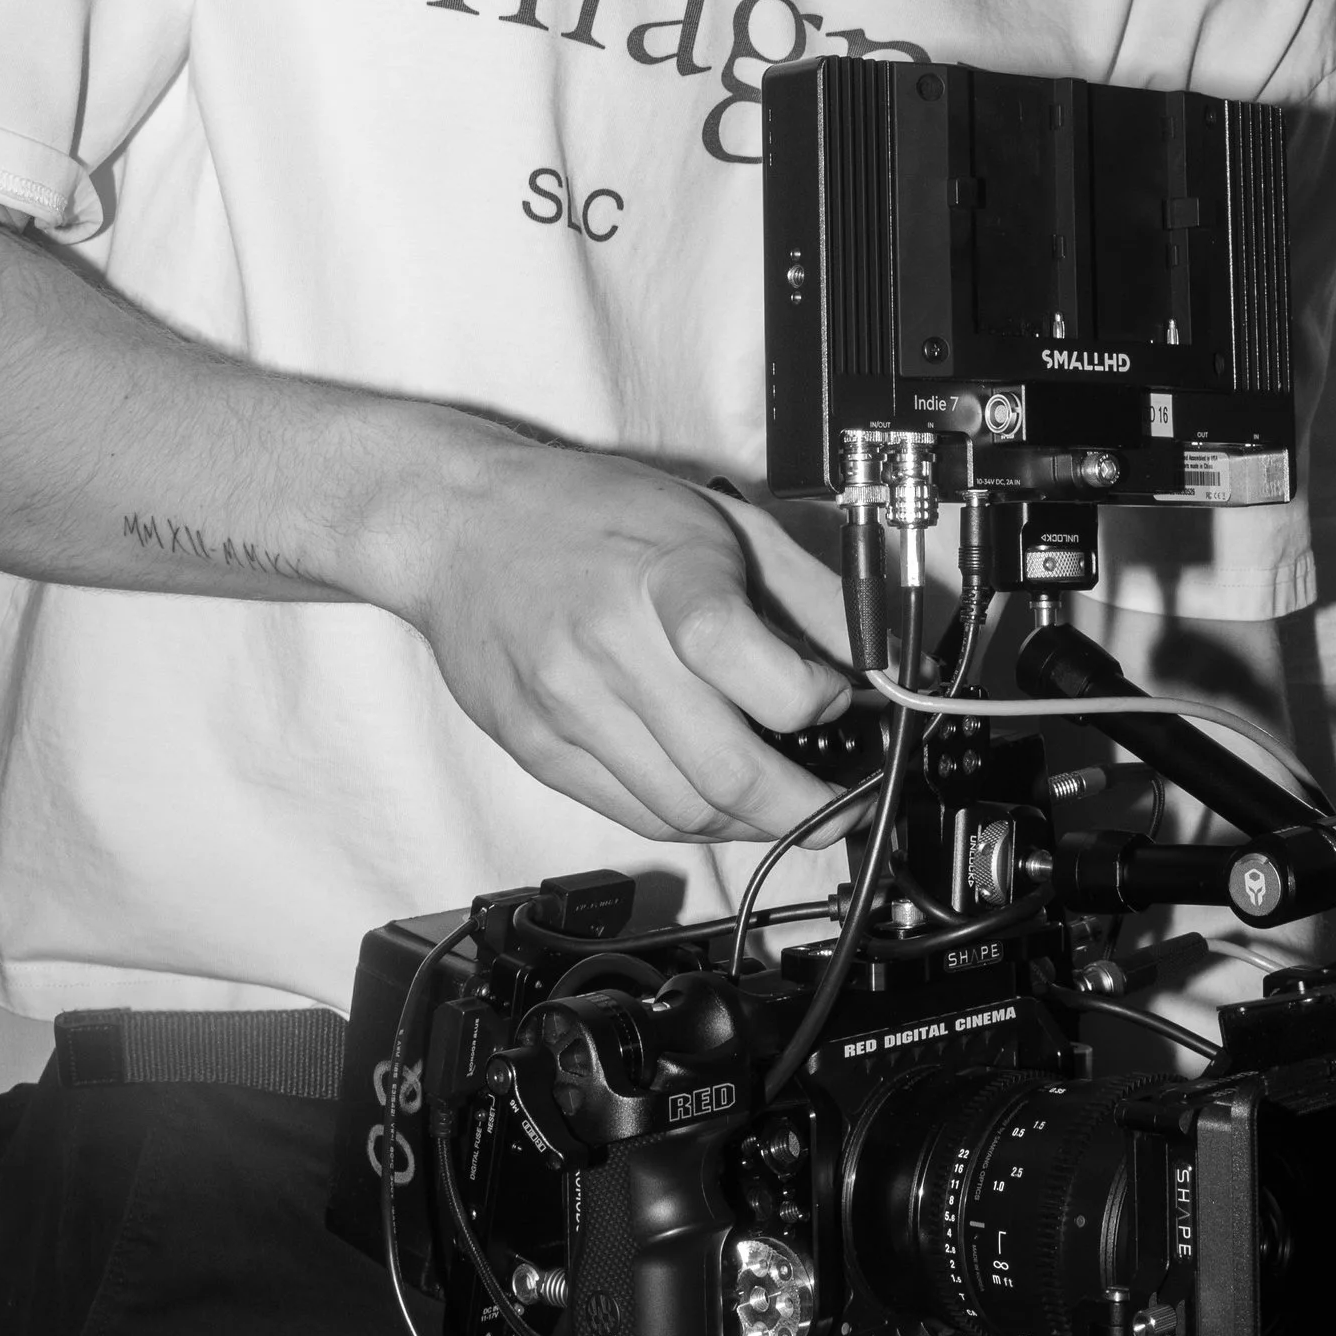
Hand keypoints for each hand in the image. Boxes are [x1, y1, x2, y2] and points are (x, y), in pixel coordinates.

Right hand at [387, 435, 853, 842]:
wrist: (459, 525)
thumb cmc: (590, 511)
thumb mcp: (718, 518)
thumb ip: (807, 590)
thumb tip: (877, 660)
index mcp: (667, 578)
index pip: (757, 670)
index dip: (818, 701)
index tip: (840, 699)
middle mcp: (611, 650)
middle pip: (728, 772)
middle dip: (807, 809)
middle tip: (842, 806)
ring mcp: (567, 709)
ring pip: (684, 811)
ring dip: (752, 824)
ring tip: (783, 804)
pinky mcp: (536, 748)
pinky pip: (631, 813)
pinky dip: (690, 820)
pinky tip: (716, 799)